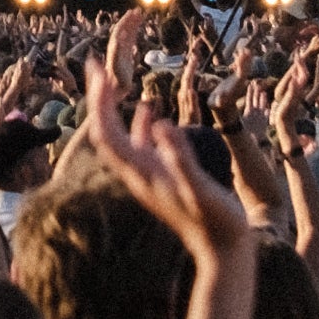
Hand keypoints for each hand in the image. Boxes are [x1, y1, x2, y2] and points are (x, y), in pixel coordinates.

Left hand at [78, 57, 254, 269]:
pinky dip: (140, 123)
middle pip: (106, 131)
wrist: (222, 252)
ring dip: (115, 108)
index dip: (99, 101)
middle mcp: (138, 174)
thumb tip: (162, 125)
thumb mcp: (201, 189)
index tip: (99, 71)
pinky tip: (151, 111)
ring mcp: (147, 176)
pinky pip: (141, 146)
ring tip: (114, 81)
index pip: (107, 132)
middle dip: (98, 98)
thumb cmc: (217, 222)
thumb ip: (181, 159)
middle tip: (95, 66)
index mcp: (143, 172)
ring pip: (120, 137)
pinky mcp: (160, 178)